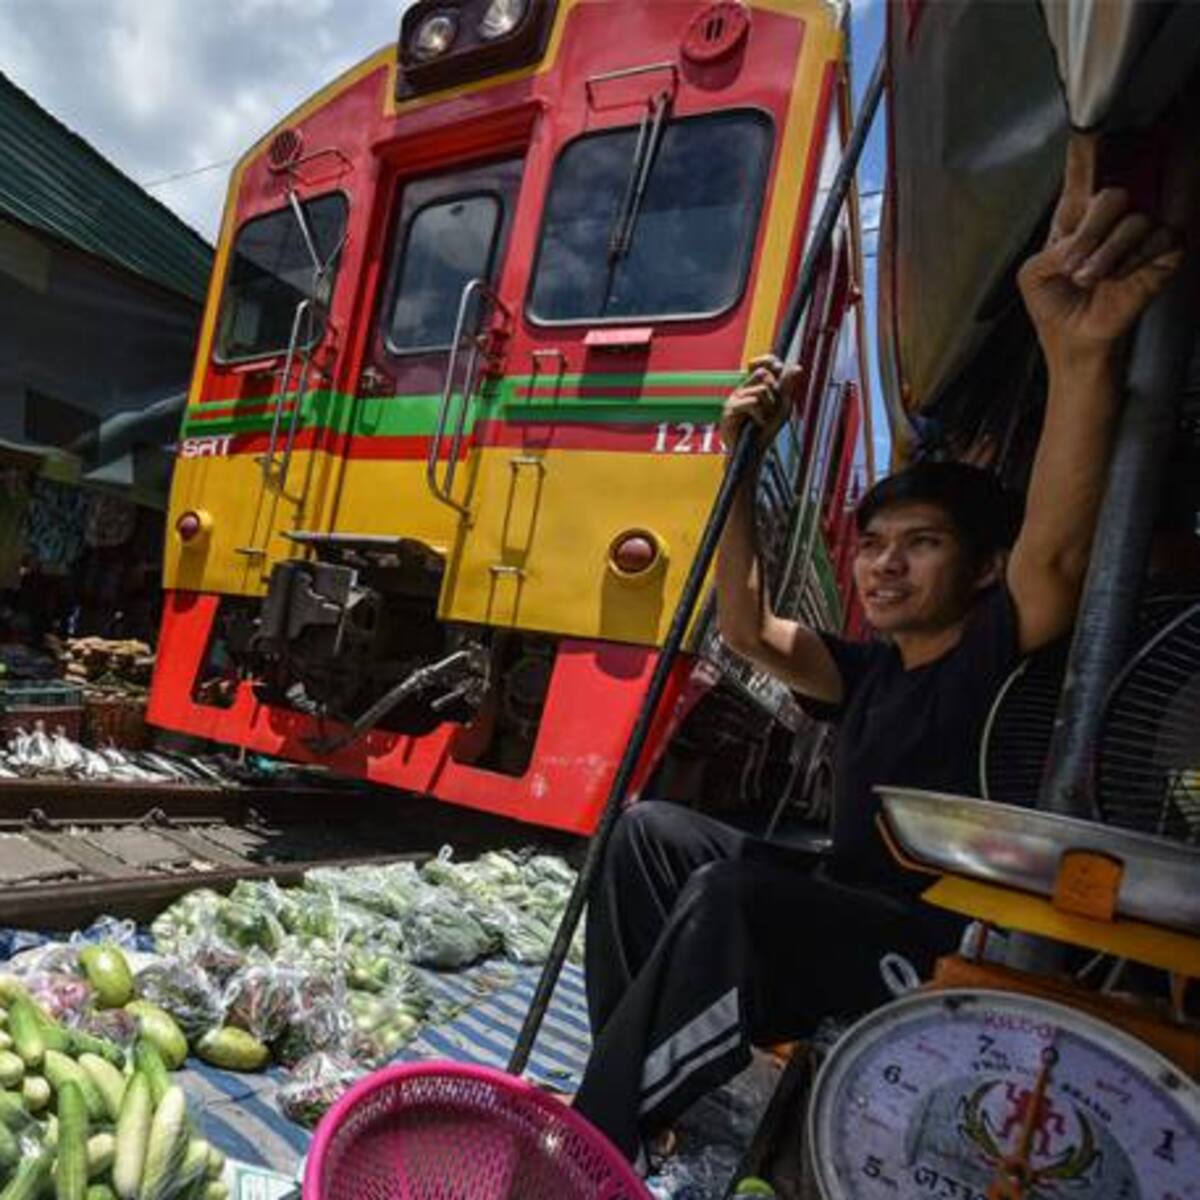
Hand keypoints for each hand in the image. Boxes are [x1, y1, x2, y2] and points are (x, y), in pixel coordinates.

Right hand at [720, 355, 803, 451]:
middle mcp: (743, 388)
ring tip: (763, 420)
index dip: (769, 361)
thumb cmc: (767, 429)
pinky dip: (760, 415)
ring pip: (759, 390)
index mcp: (755, 385)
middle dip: (773, 392)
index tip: (777, 367)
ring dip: (768, 408)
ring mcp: (735, 398)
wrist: (753, 452)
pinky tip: (758, 423)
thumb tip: (798, 367)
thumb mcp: (783, 407)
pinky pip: (751, 403)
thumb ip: (788, 387)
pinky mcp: (729, 409)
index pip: (762, 363)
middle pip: (762, 374)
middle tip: (771, 409)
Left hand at [1018, 134, 1183, 359]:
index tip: (1089, 122)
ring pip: (1134, 220)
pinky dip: (1133, 261)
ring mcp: (1141, 231)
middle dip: (1091, 231)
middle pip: (1112, 192)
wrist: (1075, 340)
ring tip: (1090, 279)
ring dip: (1107, 255)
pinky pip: (1159, 239)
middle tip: (1073, 264)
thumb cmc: (1054, 306)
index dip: (1089, 144)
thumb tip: (1081, 232)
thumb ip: (1054, 245)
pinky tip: (1119, 278)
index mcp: (1077, 214)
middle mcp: (1112, 216)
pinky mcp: (1166, 250)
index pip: (1086, 169)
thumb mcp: (1034, 273)